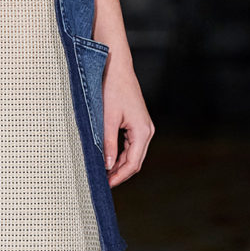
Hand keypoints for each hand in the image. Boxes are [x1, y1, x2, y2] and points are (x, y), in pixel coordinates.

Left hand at [102, 53, 154, 187]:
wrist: (116, 65)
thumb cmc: (112, 88)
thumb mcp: (107, 118)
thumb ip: (108, 143)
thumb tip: (107, 166)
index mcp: (142, 131)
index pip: (132, 164)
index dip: (119, 177)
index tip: (106, 185)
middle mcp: (147, 130)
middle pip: (135, 161)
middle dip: (119, 173)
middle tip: (103, 182)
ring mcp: (143, 126)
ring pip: (133, 153)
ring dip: (119, 164)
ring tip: (103, 172)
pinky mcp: (137, 122)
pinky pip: (131, 144)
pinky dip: (121, 153)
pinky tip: (108, 157)